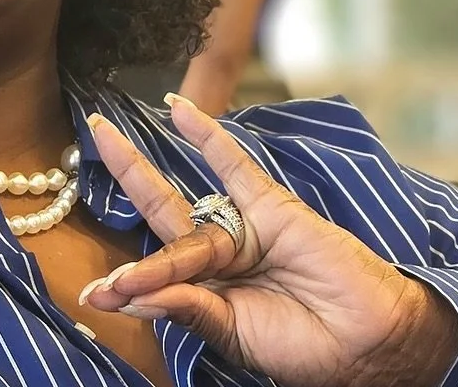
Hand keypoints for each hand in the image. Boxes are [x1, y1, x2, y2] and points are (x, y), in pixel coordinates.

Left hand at [80, 95, 457, 386]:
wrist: (369, 343)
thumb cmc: (304, 348)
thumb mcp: (233, 333)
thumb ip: (187, 308)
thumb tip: (132, 292)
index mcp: (205, 291)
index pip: (154, 274)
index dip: (127, 282)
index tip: (97, 295)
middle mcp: (218, 256)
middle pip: (159, 212)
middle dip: (122, 178)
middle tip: (88, 141)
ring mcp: (244, 228)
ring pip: (185, 205)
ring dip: (143, 182)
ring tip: (108, 144)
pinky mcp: (273, 208)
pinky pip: (233, 166)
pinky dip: (207, 136)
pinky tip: (178, 108)